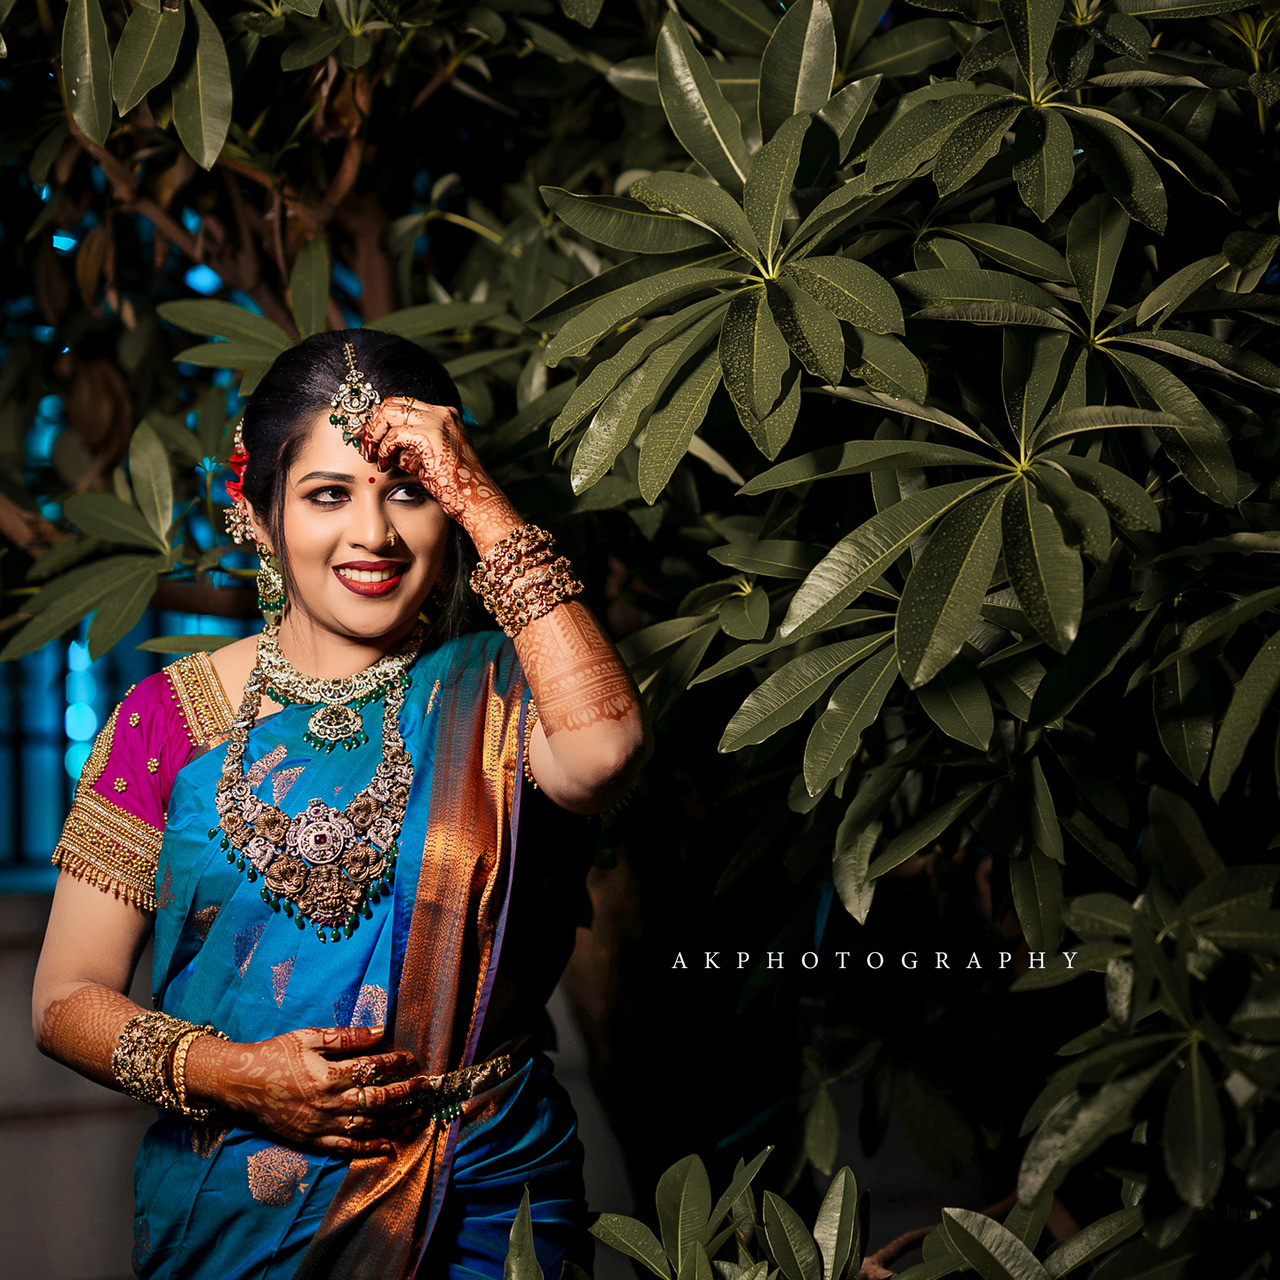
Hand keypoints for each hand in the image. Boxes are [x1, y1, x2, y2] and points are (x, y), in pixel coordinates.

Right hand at [204, 1025, 428, 1155]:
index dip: (395, 1063)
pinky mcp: (311, 1140)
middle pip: (377, 1100)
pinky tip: (388, 1145)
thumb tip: (379, 1031)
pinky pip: (345, 1147)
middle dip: (405, 1094)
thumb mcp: (309, 1037)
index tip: (411, 1059)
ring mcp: (320, 1125)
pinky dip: (368, 1147)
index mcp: (329, 1075)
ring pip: (367, 1125)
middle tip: (426, 1088)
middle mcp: (328, 1104)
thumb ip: (345, 1037)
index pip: (372, 1069)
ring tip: (417, 1115)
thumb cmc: (274, 1054)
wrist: (239, 1083)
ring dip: (395, 1121)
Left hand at [359, 398, 498, 522]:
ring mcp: (438, 421)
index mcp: (444, 415)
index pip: (403, 406)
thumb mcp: (426, 459)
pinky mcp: (432, 435)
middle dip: (373, 424)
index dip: (380, 420)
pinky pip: (395, 434)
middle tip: (364, 447)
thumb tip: (376, 443)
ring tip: (372, 456)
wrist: (474, 499)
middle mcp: (442, 413)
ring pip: (390, 412)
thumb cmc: (452, 486)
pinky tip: (385, 463)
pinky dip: (385, 448)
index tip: (366, 438)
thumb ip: (406, 446)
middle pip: (393, 403)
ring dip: (375, 434)